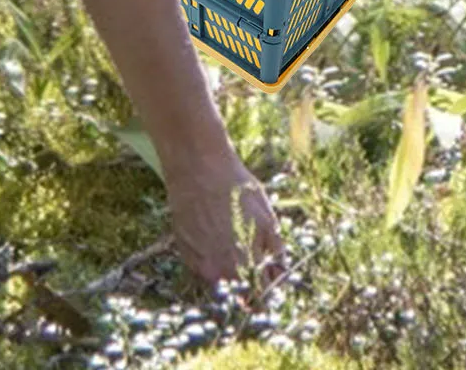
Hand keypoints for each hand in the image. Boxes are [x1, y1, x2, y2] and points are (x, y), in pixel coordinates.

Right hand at [167, 149, 284, 286]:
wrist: (198, 168)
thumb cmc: (237, 189)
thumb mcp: (267, 218)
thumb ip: (275, 252)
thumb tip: (280, 274)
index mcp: (245, 266)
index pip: (261, 298)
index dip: (269, 291)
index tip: (271, 282)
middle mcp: (220, 273)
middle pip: (240, 295)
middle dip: (251, 284)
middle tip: (255, 262)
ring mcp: (200, 265)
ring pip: (221, 282)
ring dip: (230, 273)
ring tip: (234, 243)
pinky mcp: (185, 254)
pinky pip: (204, 268)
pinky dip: (213, 260)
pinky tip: (215, 236)